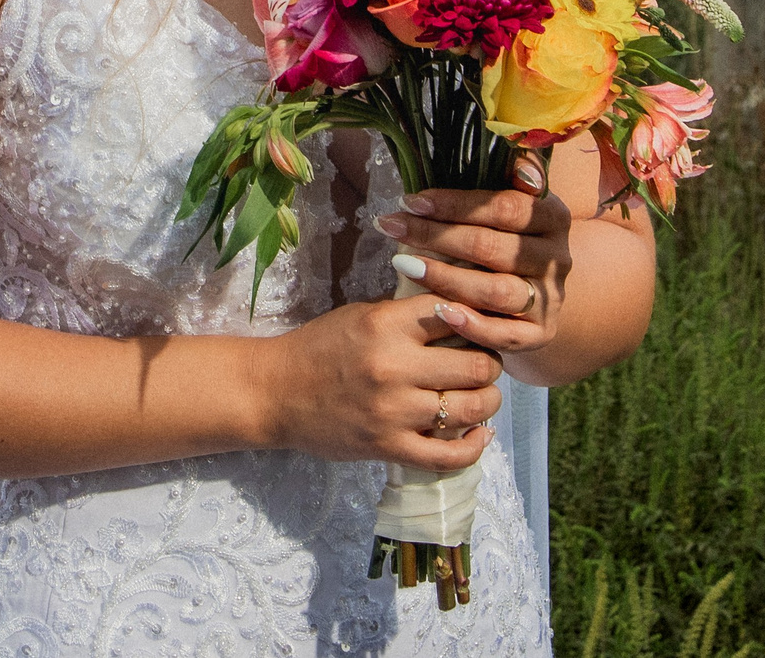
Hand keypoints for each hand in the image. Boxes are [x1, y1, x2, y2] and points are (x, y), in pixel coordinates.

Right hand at [258, 295, 501, 469]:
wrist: (275, 392)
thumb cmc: (320, 348)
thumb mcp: (363, 315)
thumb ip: (410, 314)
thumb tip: (465, 309)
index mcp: (387, 325)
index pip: (459, 314)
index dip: (478, 319)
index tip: (481, 326)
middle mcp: (394, 367)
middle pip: (477, 364)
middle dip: (490, 363)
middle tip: (484, 363)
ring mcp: (393, 412)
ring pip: (472, 407)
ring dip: (487, 401)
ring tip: (482, 394)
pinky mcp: (388, 447)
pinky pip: (448, 456)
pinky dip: (475, 447)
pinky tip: (481, 433)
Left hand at [375, 152, 572, 359]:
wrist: (541, 296)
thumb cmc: (511, 241)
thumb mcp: (514, 207)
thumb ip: (509, 178)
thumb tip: (513, 148)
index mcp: (553, 217)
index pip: (504, 207)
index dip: (456, 203)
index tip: (411, 198)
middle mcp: (558, 258)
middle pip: (494, 248)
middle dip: (437, 236)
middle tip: (391, 227)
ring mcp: (550, 299)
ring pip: (498, 291)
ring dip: (447, 278)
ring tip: (404, 265)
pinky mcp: (540, 335)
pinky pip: (505, 335)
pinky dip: (472, 324)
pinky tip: (439, 312)